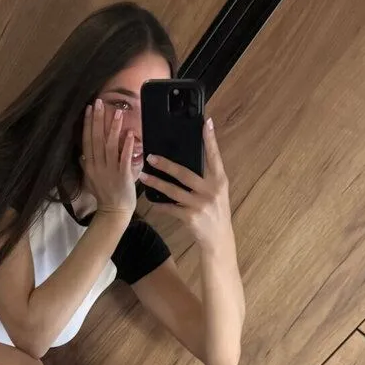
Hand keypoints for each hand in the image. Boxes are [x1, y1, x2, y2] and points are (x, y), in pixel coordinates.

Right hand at [81, 98, 135, 218]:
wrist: (114, 211)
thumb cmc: (104, 195)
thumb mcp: (91, 179)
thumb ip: (87, 165)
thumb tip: (83, 153)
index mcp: (90, 165)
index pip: (87, 141)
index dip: (87, 124)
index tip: (89, 109)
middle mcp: (98, 166)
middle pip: (96, 139)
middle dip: (98, 120)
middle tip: (99, 102)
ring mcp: (110, 171)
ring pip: (110, 146)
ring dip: (113, 128)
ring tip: (117, 112)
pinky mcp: (123, 176)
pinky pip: (124, 158)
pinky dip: (127, 145)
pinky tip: (129, 133)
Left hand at [138, 118, 234, 255]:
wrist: (218, 240)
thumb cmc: (216, 213)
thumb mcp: (218, 193)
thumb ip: (208, 178)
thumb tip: (192, 159)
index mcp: (220, 181)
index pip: (214, 156)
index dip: (210, 140)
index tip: (205, 123)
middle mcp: (211, 190)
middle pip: (185, 173)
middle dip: (166, 164)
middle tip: (151, 156)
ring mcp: (200, 204)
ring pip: (173, 190)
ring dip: (156, 183)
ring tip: (144, 176)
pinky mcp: (190, 217)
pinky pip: (170, 208)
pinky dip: (159, 204)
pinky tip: (150, 199)